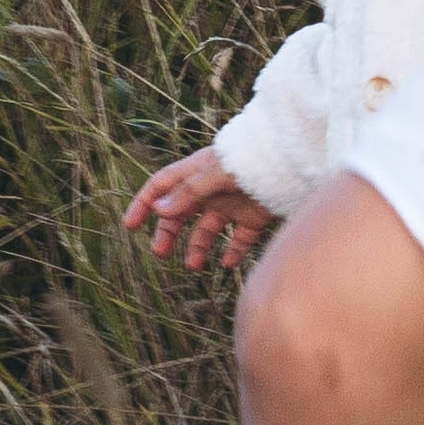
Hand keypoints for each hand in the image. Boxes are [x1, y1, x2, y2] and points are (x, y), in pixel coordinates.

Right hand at [123, 147, 277, 271]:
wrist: (293, 160)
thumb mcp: (216, 174)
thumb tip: (159, 211)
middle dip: (167, 233)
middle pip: (181, 213)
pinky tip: (226, 263)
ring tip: (193, 266)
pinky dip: (232, 252)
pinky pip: (239, 240)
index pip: (162, 187)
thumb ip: (188, 193)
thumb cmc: (251, 159)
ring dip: (197, 248)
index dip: (144, 204)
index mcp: (197, 171)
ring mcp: (232, 204)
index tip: (130, 226)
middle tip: (160, 253)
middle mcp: (211, 189)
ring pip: (207, 230)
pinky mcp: (253, 217)